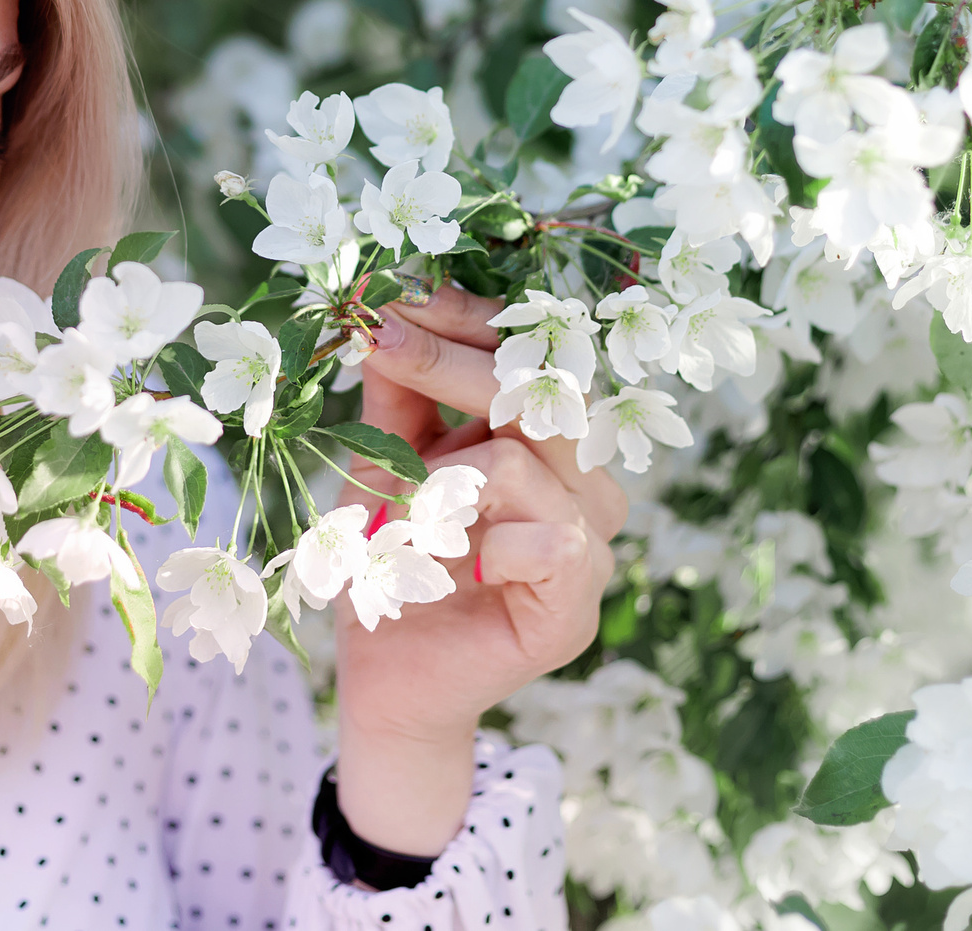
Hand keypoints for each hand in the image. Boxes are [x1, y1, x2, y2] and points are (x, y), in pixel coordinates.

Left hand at [325, 281, 625, 862]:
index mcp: (544, 440)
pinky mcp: (579, 604)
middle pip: (542, 393)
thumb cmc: (390, 559)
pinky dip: (490, 543)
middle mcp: (583, 482)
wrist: (384, 673)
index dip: (471, 320)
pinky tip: (464, 563)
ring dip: (448, 473)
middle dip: (453, 364)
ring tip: (403, 504)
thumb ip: (396, 395)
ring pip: (535, 460)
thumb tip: (383, 311)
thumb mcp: (383, 460)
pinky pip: (552, 541)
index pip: (532, 357)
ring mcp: (590, 543)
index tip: (398, 297)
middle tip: (381, 339)